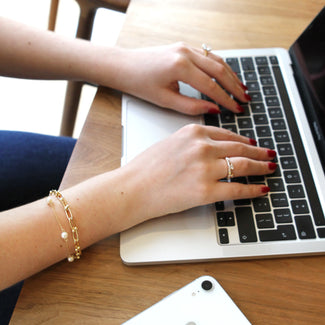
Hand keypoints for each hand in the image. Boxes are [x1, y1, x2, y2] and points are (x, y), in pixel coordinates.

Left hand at [116, 42, 248, 114]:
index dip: (226, 99)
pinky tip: (226, 75)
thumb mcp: (165, 100)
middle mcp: (186, 52)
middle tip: (245, 99)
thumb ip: (191, 106)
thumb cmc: (140, 83)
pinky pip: (208, 55)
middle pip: (219, 70)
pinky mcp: (184, 47)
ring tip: (241, 88)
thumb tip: (213, 109)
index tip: (236, 109)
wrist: (124, 66)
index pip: (211, 86)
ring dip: (230, 74)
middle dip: (234, 86)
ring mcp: (186, 47)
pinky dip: (220, 66)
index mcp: (180, 67)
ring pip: (216, 60)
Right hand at [121, 124, 275, 223]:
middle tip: (269, 155)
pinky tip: (260, 189)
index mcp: (193, 132)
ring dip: (261, 168)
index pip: (228, 135)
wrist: (133, 187)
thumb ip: (193, 142)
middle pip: (241, 148)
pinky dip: (252, 190)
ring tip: (270, 169)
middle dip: (259, 153)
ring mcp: (205, 169)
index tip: (254, 145)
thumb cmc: (146, 168)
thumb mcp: (171, 143)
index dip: (245, 141)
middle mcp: (202, 147)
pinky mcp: (205, 191)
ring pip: (244, 166)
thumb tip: (213, 147)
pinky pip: (236, 189)